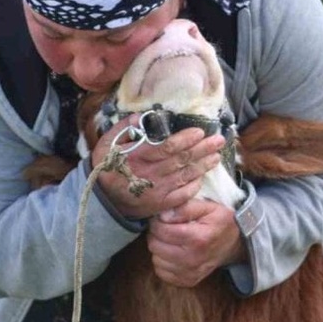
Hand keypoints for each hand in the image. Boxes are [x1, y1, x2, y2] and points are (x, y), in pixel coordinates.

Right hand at [90, 113, 224, 219]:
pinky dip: (194, 185)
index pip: (166, 148)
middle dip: (202, 149)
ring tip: (217, 156)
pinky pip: (182, 195)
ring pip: (185, 176)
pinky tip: (202, 176)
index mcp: (138, 157)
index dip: (185, 140)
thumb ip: (123, 128)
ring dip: (203, 165)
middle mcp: (150, 174)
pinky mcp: (161, 204)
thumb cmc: (108, 167)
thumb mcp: (107, 144)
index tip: (199, 132)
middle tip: (218, 140)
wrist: (104, 201)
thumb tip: (141, 117)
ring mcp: (158, 191)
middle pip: (181, 160)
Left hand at [147, 197, 246, 287]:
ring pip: (156, 259)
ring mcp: (190, 273)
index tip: (163, 218)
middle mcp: (193, 259)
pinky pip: (161, 272)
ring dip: (159, 248)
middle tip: (165, 228)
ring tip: (171, 240)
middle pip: (155, 245)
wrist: (235, 243)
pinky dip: (163, 262)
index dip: (157, 221)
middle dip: (156, 234)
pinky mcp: (187, 281)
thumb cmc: (219, 222)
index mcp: (198, 238)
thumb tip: (163, 216)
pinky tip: (173, 253)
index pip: (161, 230)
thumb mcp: (207, 207)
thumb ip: (184, 208)